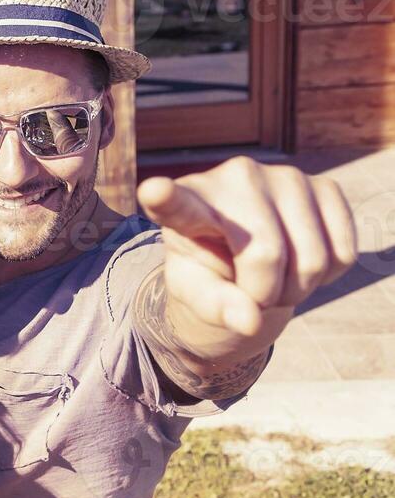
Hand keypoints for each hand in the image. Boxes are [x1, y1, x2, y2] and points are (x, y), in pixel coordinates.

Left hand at [138, 157, 357, 349]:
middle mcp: (234, 177)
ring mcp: (284, 176)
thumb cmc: (210, 271)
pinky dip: (327, 276)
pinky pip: (343, 253)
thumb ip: (216, 307)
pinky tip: (300, 261)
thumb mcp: (198, 293)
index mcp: (186, 204)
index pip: (175, 203)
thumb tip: (250, 321)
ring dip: (298, 289)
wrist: (247, 254)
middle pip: (267, 255)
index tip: (153, 192)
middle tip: (253, 292)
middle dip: (265, 293)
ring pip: (312, 258)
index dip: (165, 198)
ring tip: (274, 277)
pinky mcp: (326, 186)